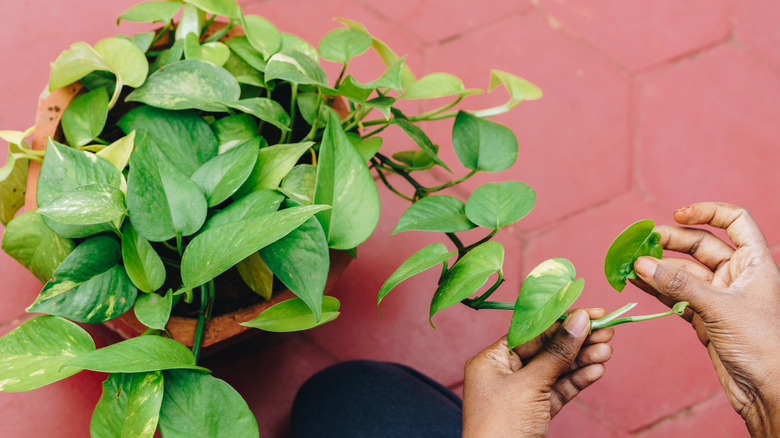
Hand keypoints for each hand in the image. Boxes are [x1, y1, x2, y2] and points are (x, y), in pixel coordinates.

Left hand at [462, 309, 613, 436]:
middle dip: (578, 340)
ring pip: (557, 370)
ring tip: (608, 351)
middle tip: (608, 331)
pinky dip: (578, 380)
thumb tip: (579, 319)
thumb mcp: (530, 385)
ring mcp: (521, 393)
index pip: (531, 332)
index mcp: (492, 360)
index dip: (562, 320)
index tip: (591, 312)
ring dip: (583, 359)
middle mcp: (505, 373)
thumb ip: (556, 353)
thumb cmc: (501, 425)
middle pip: (547, 349)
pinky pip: (559, 390)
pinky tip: (596, 370)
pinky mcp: (536, 411)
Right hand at [631, 202, 779, 436]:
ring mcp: (719, 296)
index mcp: (754, 262)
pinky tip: (637, 282)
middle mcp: (737, 275)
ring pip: (684, 272)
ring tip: (631, 263)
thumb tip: (641, 264)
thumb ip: (678, 284)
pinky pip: (675, 296)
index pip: (735, 221)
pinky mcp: (704, 318)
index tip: (677, 214)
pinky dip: (656, 289)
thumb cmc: (762, 344)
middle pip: (701, 245)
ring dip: (658, 267)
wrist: (769, 390)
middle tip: (642, 245)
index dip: (707, 212)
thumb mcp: (719, 307)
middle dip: (671, 242)